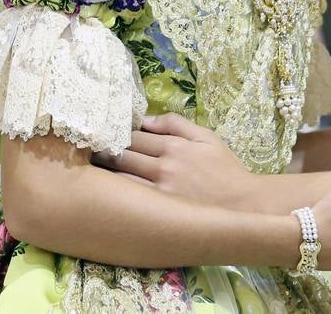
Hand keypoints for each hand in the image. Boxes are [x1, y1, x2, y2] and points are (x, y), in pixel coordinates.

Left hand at [92, 114, 256, 208]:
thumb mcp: (207, 137)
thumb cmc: (226, 170)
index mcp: (175, 145)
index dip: (115, 133)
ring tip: (86, 170)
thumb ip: (176, 123)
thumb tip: (144, 118)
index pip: (133, 135)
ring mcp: (159, 191)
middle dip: (102, 150)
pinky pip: (128, 199)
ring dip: (100, 171)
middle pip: (121, 154)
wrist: (245, 207)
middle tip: (85, 149)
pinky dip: (112, 193)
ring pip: (119, 177)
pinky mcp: (158, 212)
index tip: (102, 134)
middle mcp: (164, 166)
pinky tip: (100, 192)